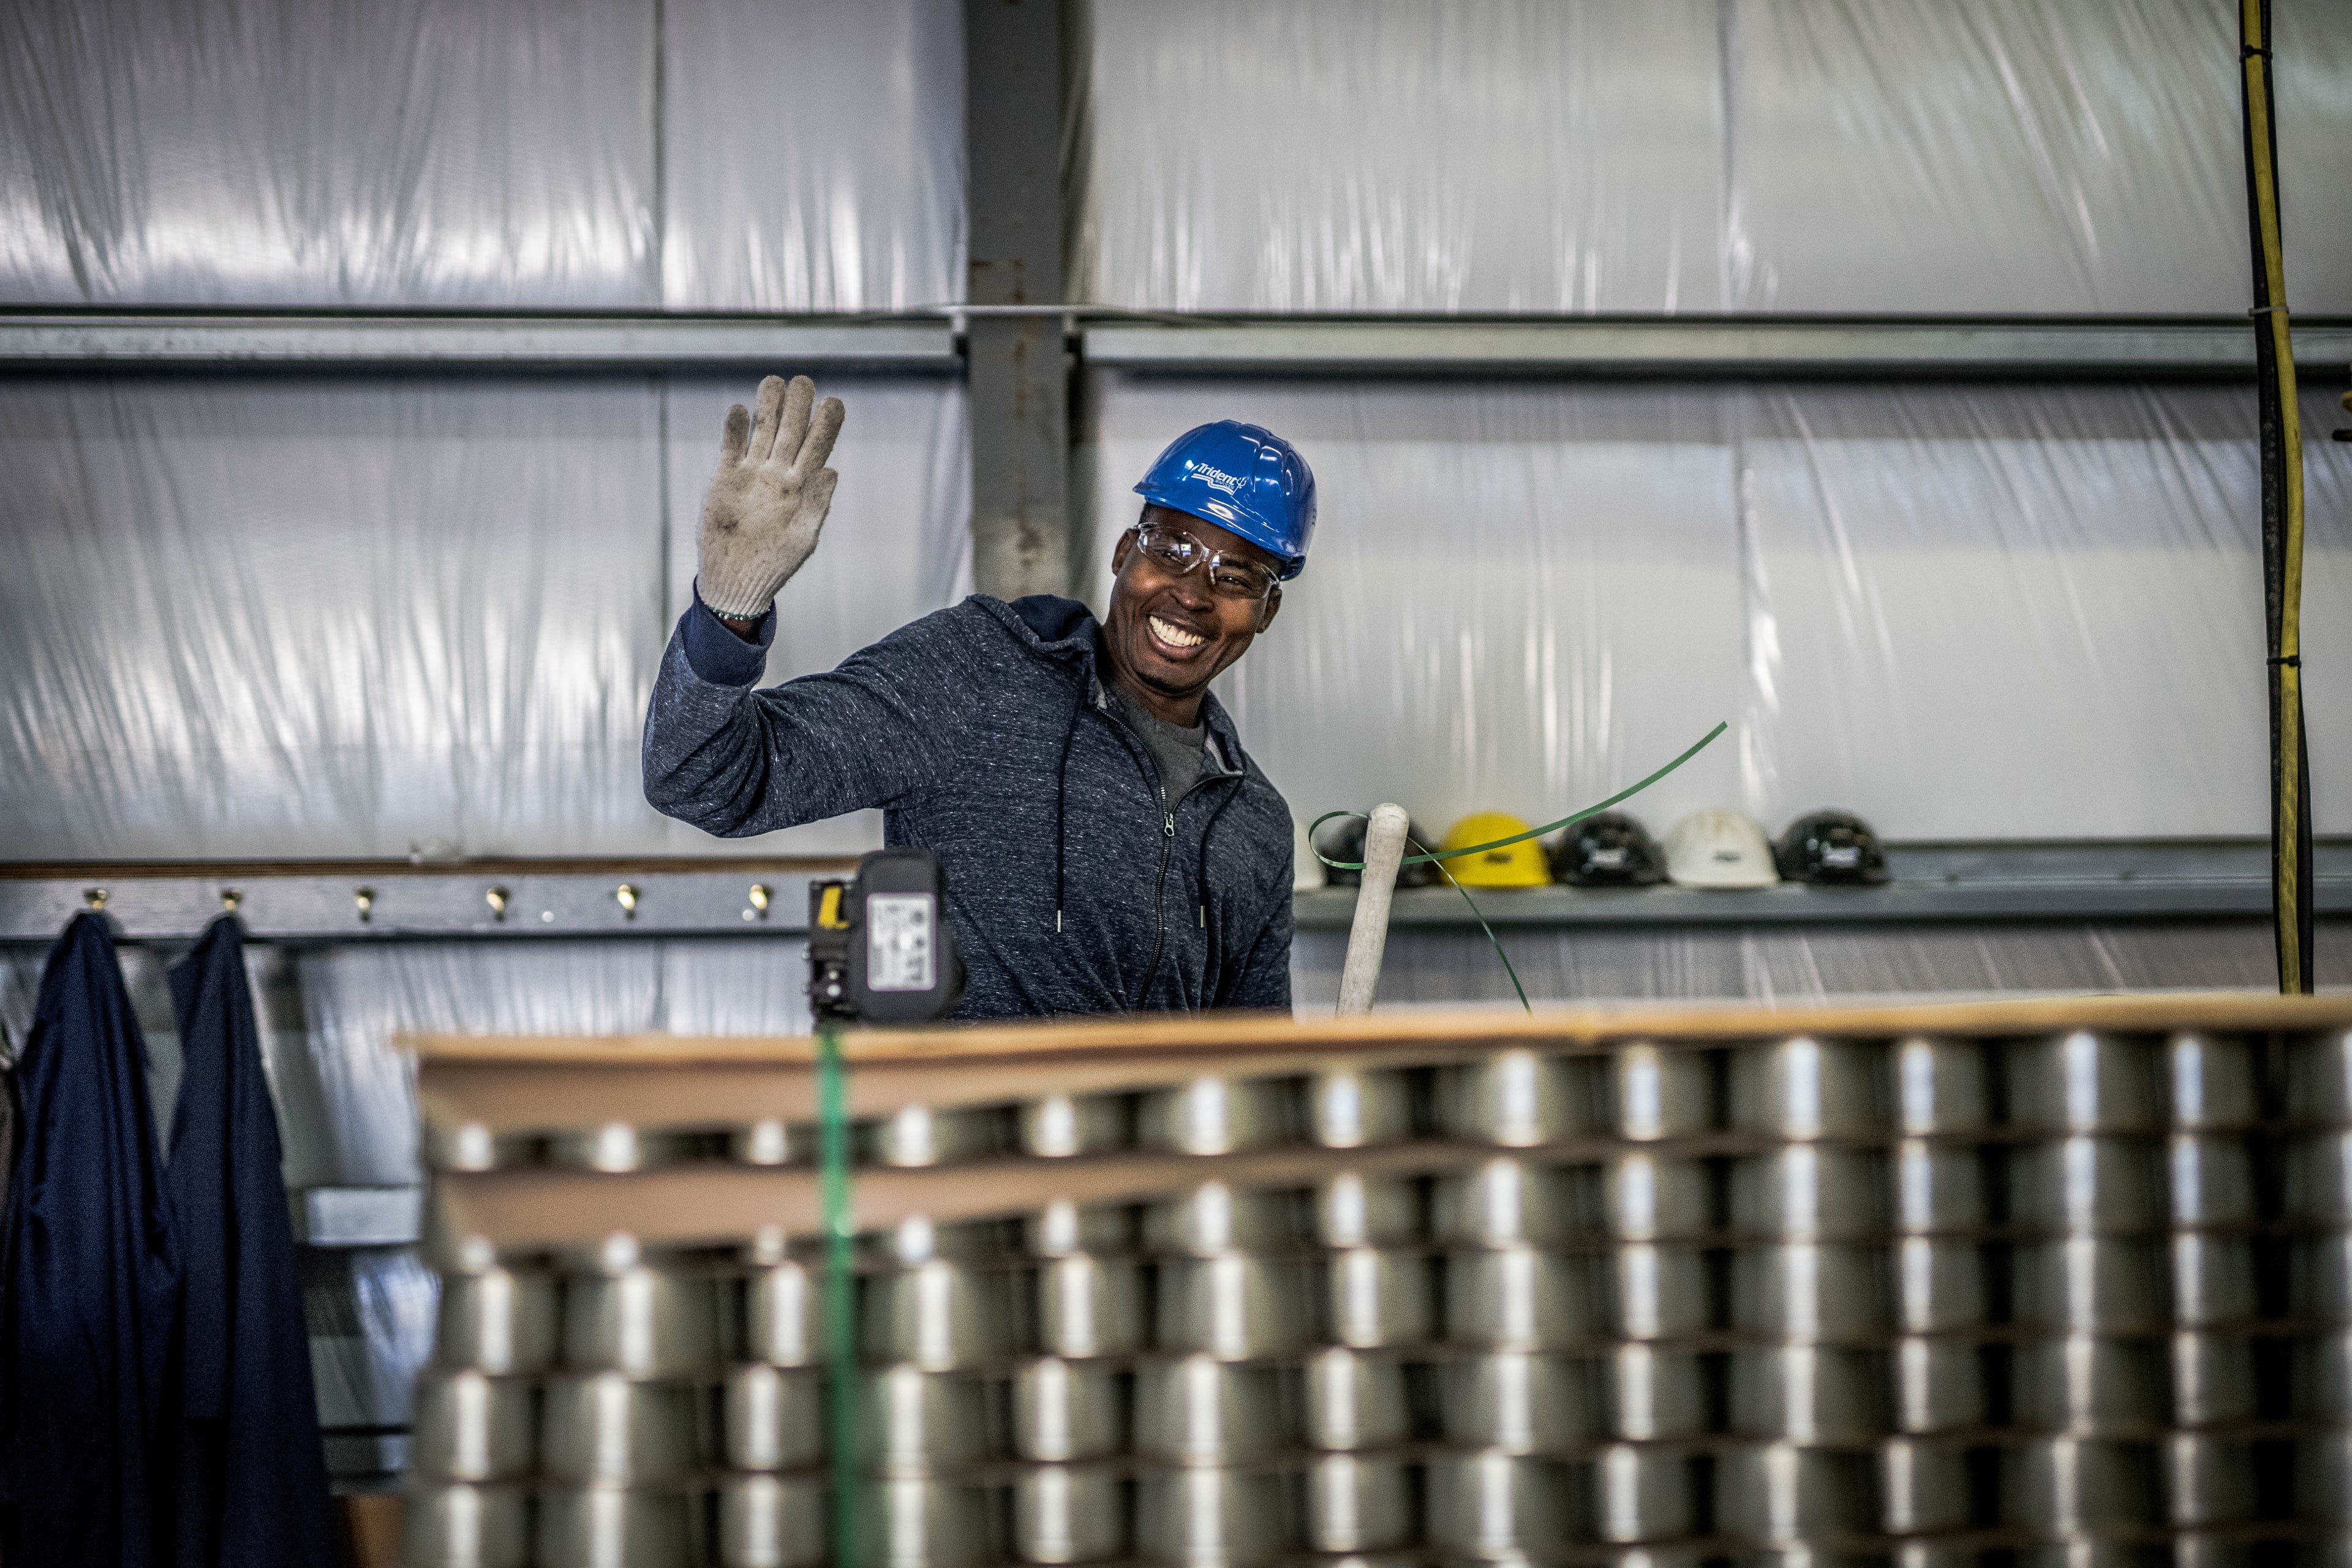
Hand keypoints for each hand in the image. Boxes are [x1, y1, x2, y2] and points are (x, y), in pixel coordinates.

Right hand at [696, 374, 844, 620]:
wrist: (736, 578)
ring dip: (768, 406)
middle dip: (798, 405)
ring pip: (762, 430)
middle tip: (803, 382)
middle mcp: (778, 472)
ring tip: (773, 382)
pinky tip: (739, 411)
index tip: (834, 402)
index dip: (827, 423)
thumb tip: (832, 471)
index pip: (818, 445)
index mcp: (803, 485)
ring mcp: (752, 473)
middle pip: (791, 429)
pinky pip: (731, 446)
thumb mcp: (803, 538)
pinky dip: (734, 429)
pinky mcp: (725, 478)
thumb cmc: (775, 564)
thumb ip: (817, 504)